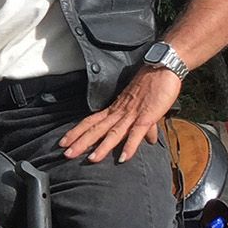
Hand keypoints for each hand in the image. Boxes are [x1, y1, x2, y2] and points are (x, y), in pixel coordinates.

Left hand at [59, 67, 181, 162]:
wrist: (163, 67)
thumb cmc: (153, 85)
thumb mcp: (144, 107)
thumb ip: (146, 126)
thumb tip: (149, 140)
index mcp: (115, 109)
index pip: (91, 121)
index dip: (77, 132)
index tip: (63, 142)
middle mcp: (119, 112)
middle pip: (96, 129)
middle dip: (81, 142)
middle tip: (66, 154)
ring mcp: (132, 114)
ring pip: (113, 133)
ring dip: (102, 147)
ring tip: (91, 159)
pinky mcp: (147, 116)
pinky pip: (137, 132)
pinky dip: (130, 145)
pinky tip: (124, 158)